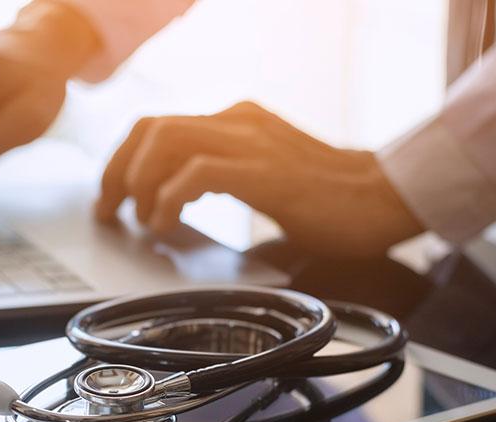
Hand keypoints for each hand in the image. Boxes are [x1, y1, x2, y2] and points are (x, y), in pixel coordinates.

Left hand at [95, 102, 422, 257]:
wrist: (385, 199)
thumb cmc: (329, 201)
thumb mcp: (262, 179)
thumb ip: (221, 181)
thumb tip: (173, 211)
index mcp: (236, 121)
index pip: (158, 125)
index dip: (123, 159)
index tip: (112, 196)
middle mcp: (237, 121)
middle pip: (149, 127)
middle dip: (117, 172)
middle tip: (109, 211)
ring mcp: (249, 141)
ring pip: (164, 141)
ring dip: (139, 185)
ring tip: (140, 220)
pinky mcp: (261, 170)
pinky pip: (195, 174)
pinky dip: (168, 200)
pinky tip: (169, 225)